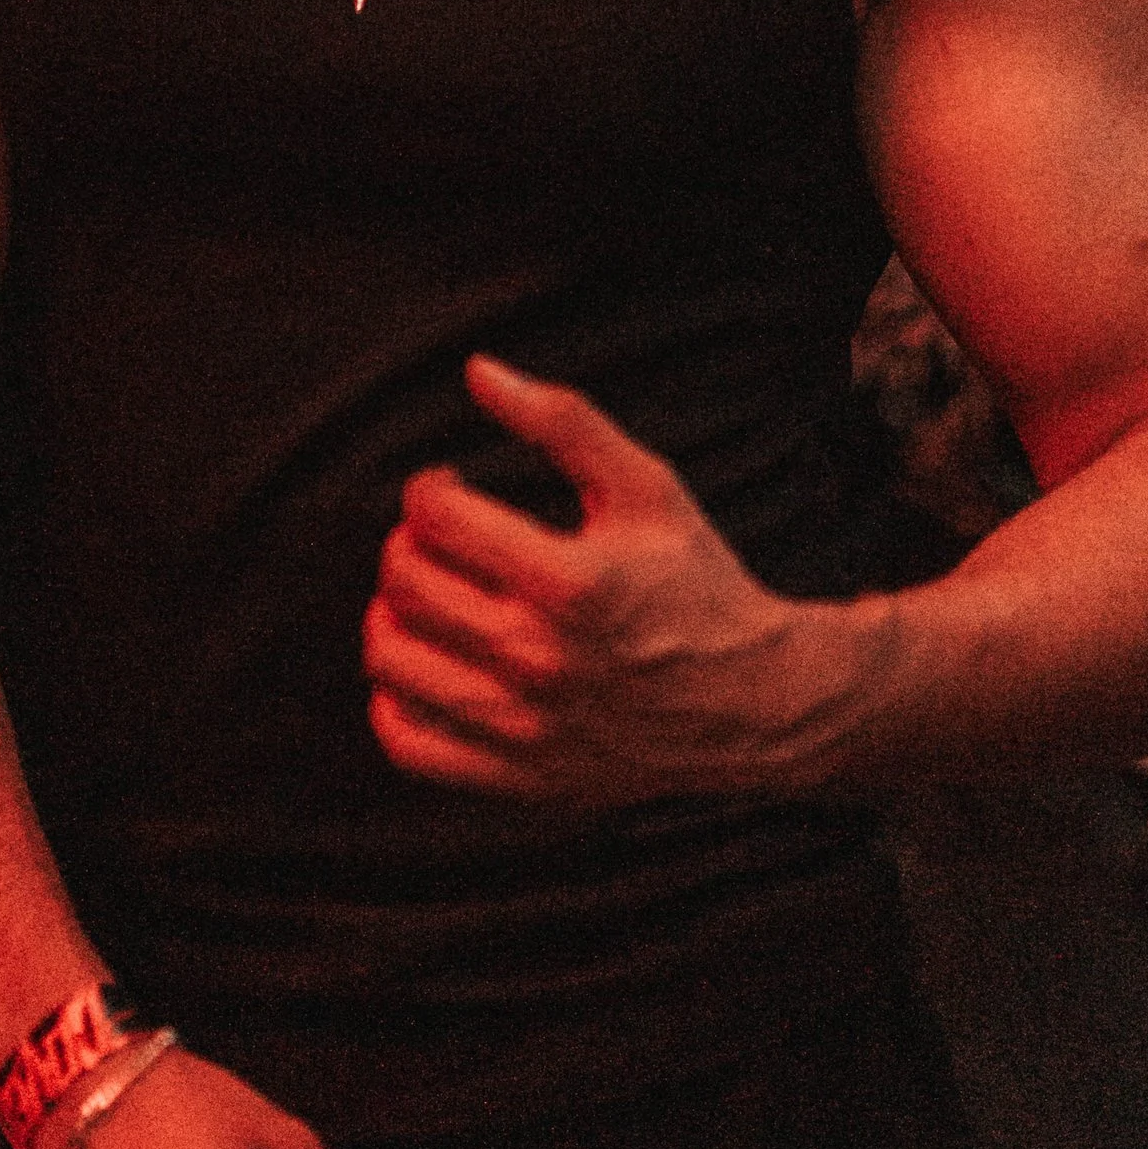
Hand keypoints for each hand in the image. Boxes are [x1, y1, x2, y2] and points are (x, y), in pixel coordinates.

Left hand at [365, 355, 813, 806]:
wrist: (756, 700)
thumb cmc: (697, 582)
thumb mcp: (647, 486)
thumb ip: (562, 421)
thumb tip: (477, 372)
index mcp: (569, 581)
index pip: (436, 517)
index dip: (428, 487)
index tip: (450, 487)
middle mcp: (539, 660)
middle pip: (403, 584)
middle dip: (407, 542)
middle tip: (440, 539)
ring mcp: (525, 728)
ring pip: (391, 660)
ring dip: (391, 613)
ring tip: (427, 597)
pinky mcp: (520, 777)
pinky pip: (410, 741)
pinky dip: (395, 697)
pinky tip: (428, 664)